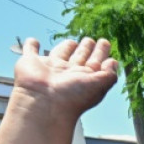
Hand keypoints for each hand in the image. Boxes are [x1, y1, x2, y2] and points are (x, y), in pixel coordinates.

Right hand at [0, 38, 118, 143]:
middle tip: (90, 40)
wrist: (43, 103)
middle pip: (79, 56)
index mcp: (84, 76)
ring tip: (72, 42)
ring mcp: (50, 67)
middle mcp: (68, 72)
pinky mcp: (30, 62)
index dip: (101, 52)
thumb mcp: (99, 85)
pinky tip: (33, 41)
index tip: (105, 43)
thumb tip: (113, 62)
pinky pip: (30, 51)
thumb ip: (109, 74)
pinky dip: (31, 45)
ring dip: (66, 47)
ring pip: (60, 53)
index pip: (95, 61)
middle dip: (86, 48)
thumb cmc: (72, 96)